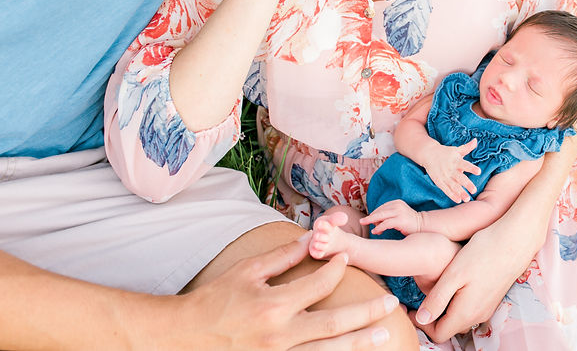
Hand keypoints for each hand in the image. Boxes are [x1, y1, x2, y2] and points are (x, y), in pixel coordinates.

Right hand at [181, 232, 397, 349]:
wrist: (184, 337)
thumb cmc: (215, 300)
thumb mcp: (248, 271)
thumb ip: (284, 257)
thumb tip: (313, 237)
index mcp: (274, 305)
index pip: (320, 285)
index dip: (336, 270)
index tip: (346, 259)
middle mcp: (280, 334)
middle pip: (335, 325)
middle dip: (366, 314)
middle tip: (390, 304)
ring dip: (358, 343)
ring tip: (382, 335)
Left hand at [360, 200, 422, 235]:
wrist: (423, 226)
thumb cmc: (409, 223)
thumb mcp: (398, 215)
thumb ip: (388, 215)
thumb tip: (374, 221)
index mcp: (396, 202)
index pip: (381, 208)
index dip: (374, 214)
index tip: (372, 222)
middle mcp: (397, 205)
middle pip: (379, 211)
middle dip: (369, 217)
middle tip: (362, 222)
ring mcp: (399, 212)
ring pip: (380, 216)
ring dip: (373, 223)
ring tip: (371, 229)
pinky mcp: (400, 220)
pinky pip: (385, 223)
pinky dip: (379, 227)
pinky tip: (376, 231)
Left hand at [413, 214, 539, 341]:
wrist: (516, 240)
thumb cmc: (483, 252)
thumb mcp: (454, 274)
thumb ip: (437, 299)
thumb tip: (422, 319)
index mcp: (466, 313)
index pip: (438, 334)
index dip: (421, 325)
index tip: (409, 309)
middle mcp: (478, 315)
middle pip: (449, 327)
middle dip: (431, 318)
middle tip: (416, 301)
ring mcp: (487, 306)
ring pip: (460, 317)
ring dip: (444, 310)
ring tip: (433, 290)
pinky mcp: (493, 296)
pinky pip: (470, 307)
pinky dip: (457, 302)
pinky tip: (453, 283)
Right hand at [421, 139, 481, 202]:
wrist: (428, 154)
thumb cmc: (446, 152)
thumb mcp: (456, 149)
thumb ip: (467, 147)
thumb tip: (476, 140)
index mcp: (456, 160)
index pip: (465, 164)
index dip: (472, 168)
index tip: (479, 171)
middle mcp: (451, 169)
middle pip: (460, 177)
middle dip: (467, 184)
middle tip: (474, 190)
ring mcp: (444, 176)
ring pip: (453, 185)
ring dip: (460, 192)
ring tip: (467, 198)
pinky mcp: (439, 181)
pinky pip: (446, 189)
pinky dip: (451, 195)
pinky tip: (458, 200)